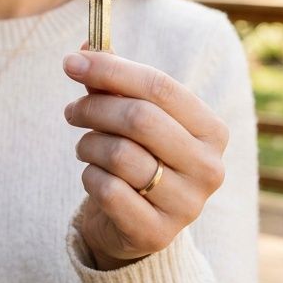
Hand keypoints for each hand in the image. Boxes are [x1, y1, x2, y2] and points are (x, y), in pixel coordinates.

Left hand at [62, 49, 228, 270]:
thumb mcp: (133, 117)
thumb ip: (113, 83)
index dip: (112, 70)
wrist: (137, 224)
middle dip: (94, 108)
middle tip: (71, 111)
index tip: (72, 63)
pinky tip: (94, 177)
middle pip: (139, 118)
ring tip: (85, 147)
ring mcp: (187, 204)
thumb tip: (83, 50)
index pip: (160, 86)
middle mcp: (208, 167)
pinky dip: (90, 177)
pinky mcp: (158, 233)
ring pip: (119, 155)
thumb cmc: (139, 156)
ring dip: (88, 145)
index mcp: (211, 130)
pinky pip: (108, 190)